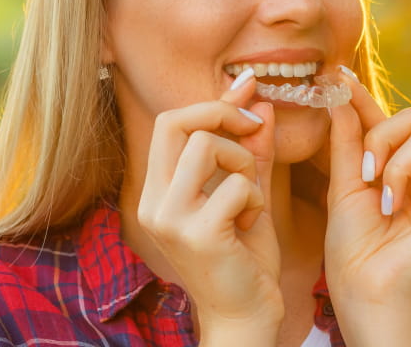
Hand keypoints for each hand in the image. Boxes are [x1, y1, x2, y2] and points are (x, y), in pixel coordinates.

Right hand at [136, 75, 282, 339]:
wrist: (245, 314)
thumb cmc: (244, 255)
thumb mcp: (247, 191)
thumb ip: (250, 147)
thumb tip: (257, 97)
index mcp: (159, 189)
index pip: (169, 122)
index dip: (212, 102)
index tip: (248, 95)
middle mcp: (154, 202)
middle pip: (176, 122)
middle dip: (223, 115)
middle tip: (253, 129)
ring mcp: (170, 218)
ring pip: (206, 146)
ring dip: (242, 162)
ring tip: (250, 195)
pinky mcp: (196, 234)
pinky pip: (235, 185)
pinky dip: (255, 197)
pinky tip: (251, 222)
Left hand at [324, 69, 410, 340]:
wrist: (366, 285)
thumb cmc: (352, 244)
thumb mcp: (343, 185)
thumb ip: (345, 141)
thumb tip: (340, 96)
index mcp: (391, 166)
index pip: (380, 119)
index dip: (362, 97)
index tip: (336, 73)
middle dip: (383, 138)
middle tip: (367, 171)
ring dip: (398, 168)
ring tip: (387, 202)